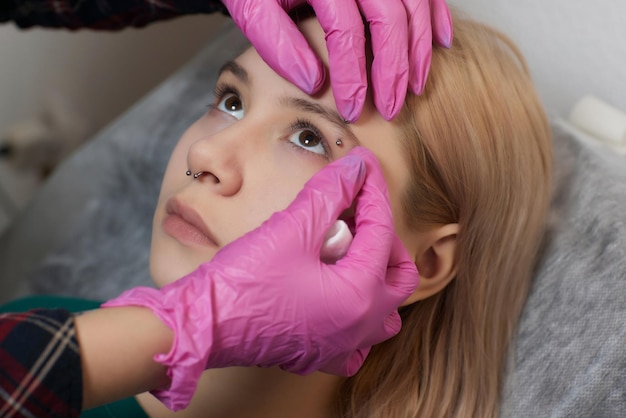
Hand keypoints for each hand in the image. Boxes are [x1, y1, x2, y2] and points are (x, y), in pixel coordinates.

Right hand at [103, 147, 417, 410]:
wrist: (201, 326)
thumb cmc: (244, 280)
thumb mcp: (291, 228)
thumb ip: (330, 192)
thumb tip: (357, 166)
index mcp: (360, 295)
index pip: (382, 231)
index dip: (373, 191)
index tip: (364, 166)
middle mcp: (360, 327)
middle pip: (398, 276)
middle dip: (384, 239)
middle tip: (360, 214)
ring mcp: (341, 347)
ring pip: (382, 312)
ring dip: (374, 277)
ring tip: (348, 252)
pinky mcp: (319, 356)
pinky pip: (356, 339)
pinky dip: (355, 313)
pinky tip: (333, 293)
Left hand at [221, 0, 452, 121]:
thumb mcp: (254, 8)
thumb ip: (278, 44)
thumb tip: (314, 84)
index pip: (346, 33)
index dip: (353, 76)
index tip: (354, 110)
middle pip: (389, 20)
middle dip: (394, 70)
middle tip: (392, 109)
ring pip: (413, 4)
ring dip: (419, 49)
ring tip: (416, 88)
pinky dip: (435, 15)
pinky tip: (440, 43)